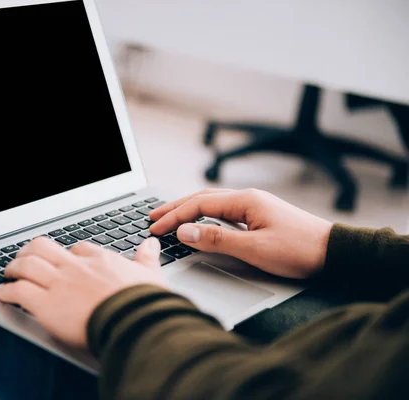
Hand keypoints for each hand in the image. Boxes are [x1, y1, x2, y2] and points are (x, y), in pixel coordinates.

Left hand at [0, 237, 165, 348]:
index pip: (77, 248)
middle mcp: (75, 267)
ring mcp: (59, 284)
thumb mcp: (150, 275)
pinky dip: (7, 291)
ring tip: (9, 273)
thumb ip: (146, 259)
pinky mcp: (46, 305)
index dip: (66, 253)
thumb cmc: (144, 303)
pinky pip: (19, 292)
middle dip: (29, 252)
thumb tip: (151, 244)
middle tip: (24, 259)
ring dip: (14, 268)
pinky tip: (4, 294)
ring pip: (26, 265)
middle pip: (43, 248)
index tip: (61, 260)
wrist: (134, 321)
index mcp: (99, 260)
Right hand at [150, 188, 332, 278]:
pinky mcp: (258, 216)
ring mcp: (253, 206)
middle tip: (152, 217)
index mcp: (245, 201)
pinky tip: (198, 222)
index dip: (174, 216)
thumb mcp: (255, 249)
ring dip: (188, 210)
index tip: (156, 228)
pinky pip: (222, 212)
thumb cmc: (299, 250)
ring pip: (211, 204)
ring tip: (168, 218)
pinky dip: (203, 216)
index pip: (199, 204)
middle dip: (175, 208)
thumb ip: (217, 239)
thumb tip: (185, 231)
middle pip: (202, 198)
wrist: (334, 252)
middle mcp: (247, 198)